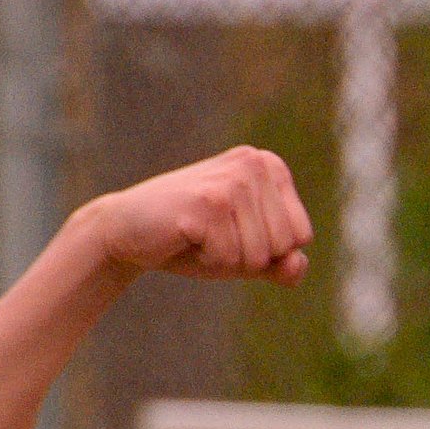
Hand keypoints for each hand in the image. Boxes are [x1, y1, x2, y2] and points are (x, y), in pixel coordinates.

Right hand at [85, 146, 312, 284]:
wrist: (128, 230)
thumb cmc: (193, 241)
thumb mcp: (246, 255)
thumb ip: (281, 264)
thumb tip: (298, 264)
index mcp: (269, 166)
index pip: (301, 236)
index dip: (267, 252)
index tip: (233, 233)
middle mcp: (253, 164)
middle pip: (284, 246)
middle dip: (248, 257)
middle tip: (213, 236)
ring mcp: (231, 180)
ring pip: (258, 256)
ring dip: (226, 259)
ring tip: (200, 236)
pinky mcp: (207, 202)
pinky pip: (229, 259)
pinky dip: (207, 261)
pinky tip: (185, 237)